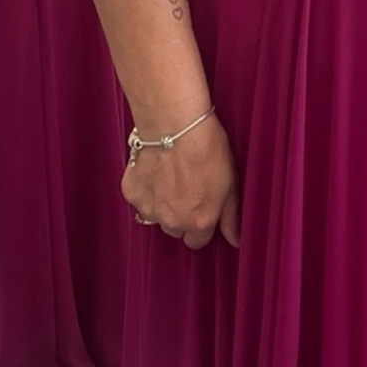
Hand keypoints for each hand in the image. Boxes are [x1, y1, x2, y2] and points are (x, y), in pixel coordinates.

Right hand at [123, 117, 239, 250]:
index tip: (201, 209)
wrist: (175, 125)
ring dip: (161, 204)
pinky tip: (156, 169)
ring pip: (155, 215)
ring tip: (170, 177)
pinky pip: (139, 198)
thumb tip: (234, 239)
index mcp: (199, 221)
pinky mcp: (132, 192)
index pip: (197, 241)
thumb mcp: (230, 184)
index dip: (201, 224)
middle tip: (186, 188)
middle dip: (180, 215)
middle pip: (175, 229)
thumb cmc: (205, 148)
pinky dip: (145, 188)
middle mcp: (172, 220)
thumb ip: (230, 217)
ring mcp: (149, 208)